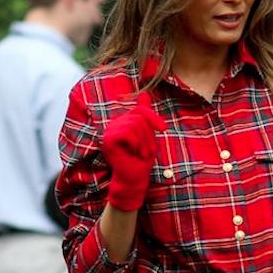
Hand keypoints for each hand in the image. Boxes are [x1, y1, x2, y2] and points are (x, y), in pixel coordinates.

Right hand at [101, 93, 165, 210]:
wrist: (134, 179)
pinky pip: (128, 132)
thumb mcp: (148, 135)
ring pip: (135, 124)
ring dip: (144, 142)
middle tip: (145, 150)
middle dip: (148, 134)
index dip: (153, 117)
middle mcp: (114, 125)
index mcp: (123, 122)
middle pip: (139, 116)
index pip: (140, 109)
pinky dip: (136, 144)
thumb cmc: (141, 160)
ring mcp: (110, 132)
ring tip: (140, 153)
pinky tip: (132, 153)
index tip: (163, 129)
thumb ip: (145, 116)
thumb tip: (145, 93)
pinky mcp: (109, 140)